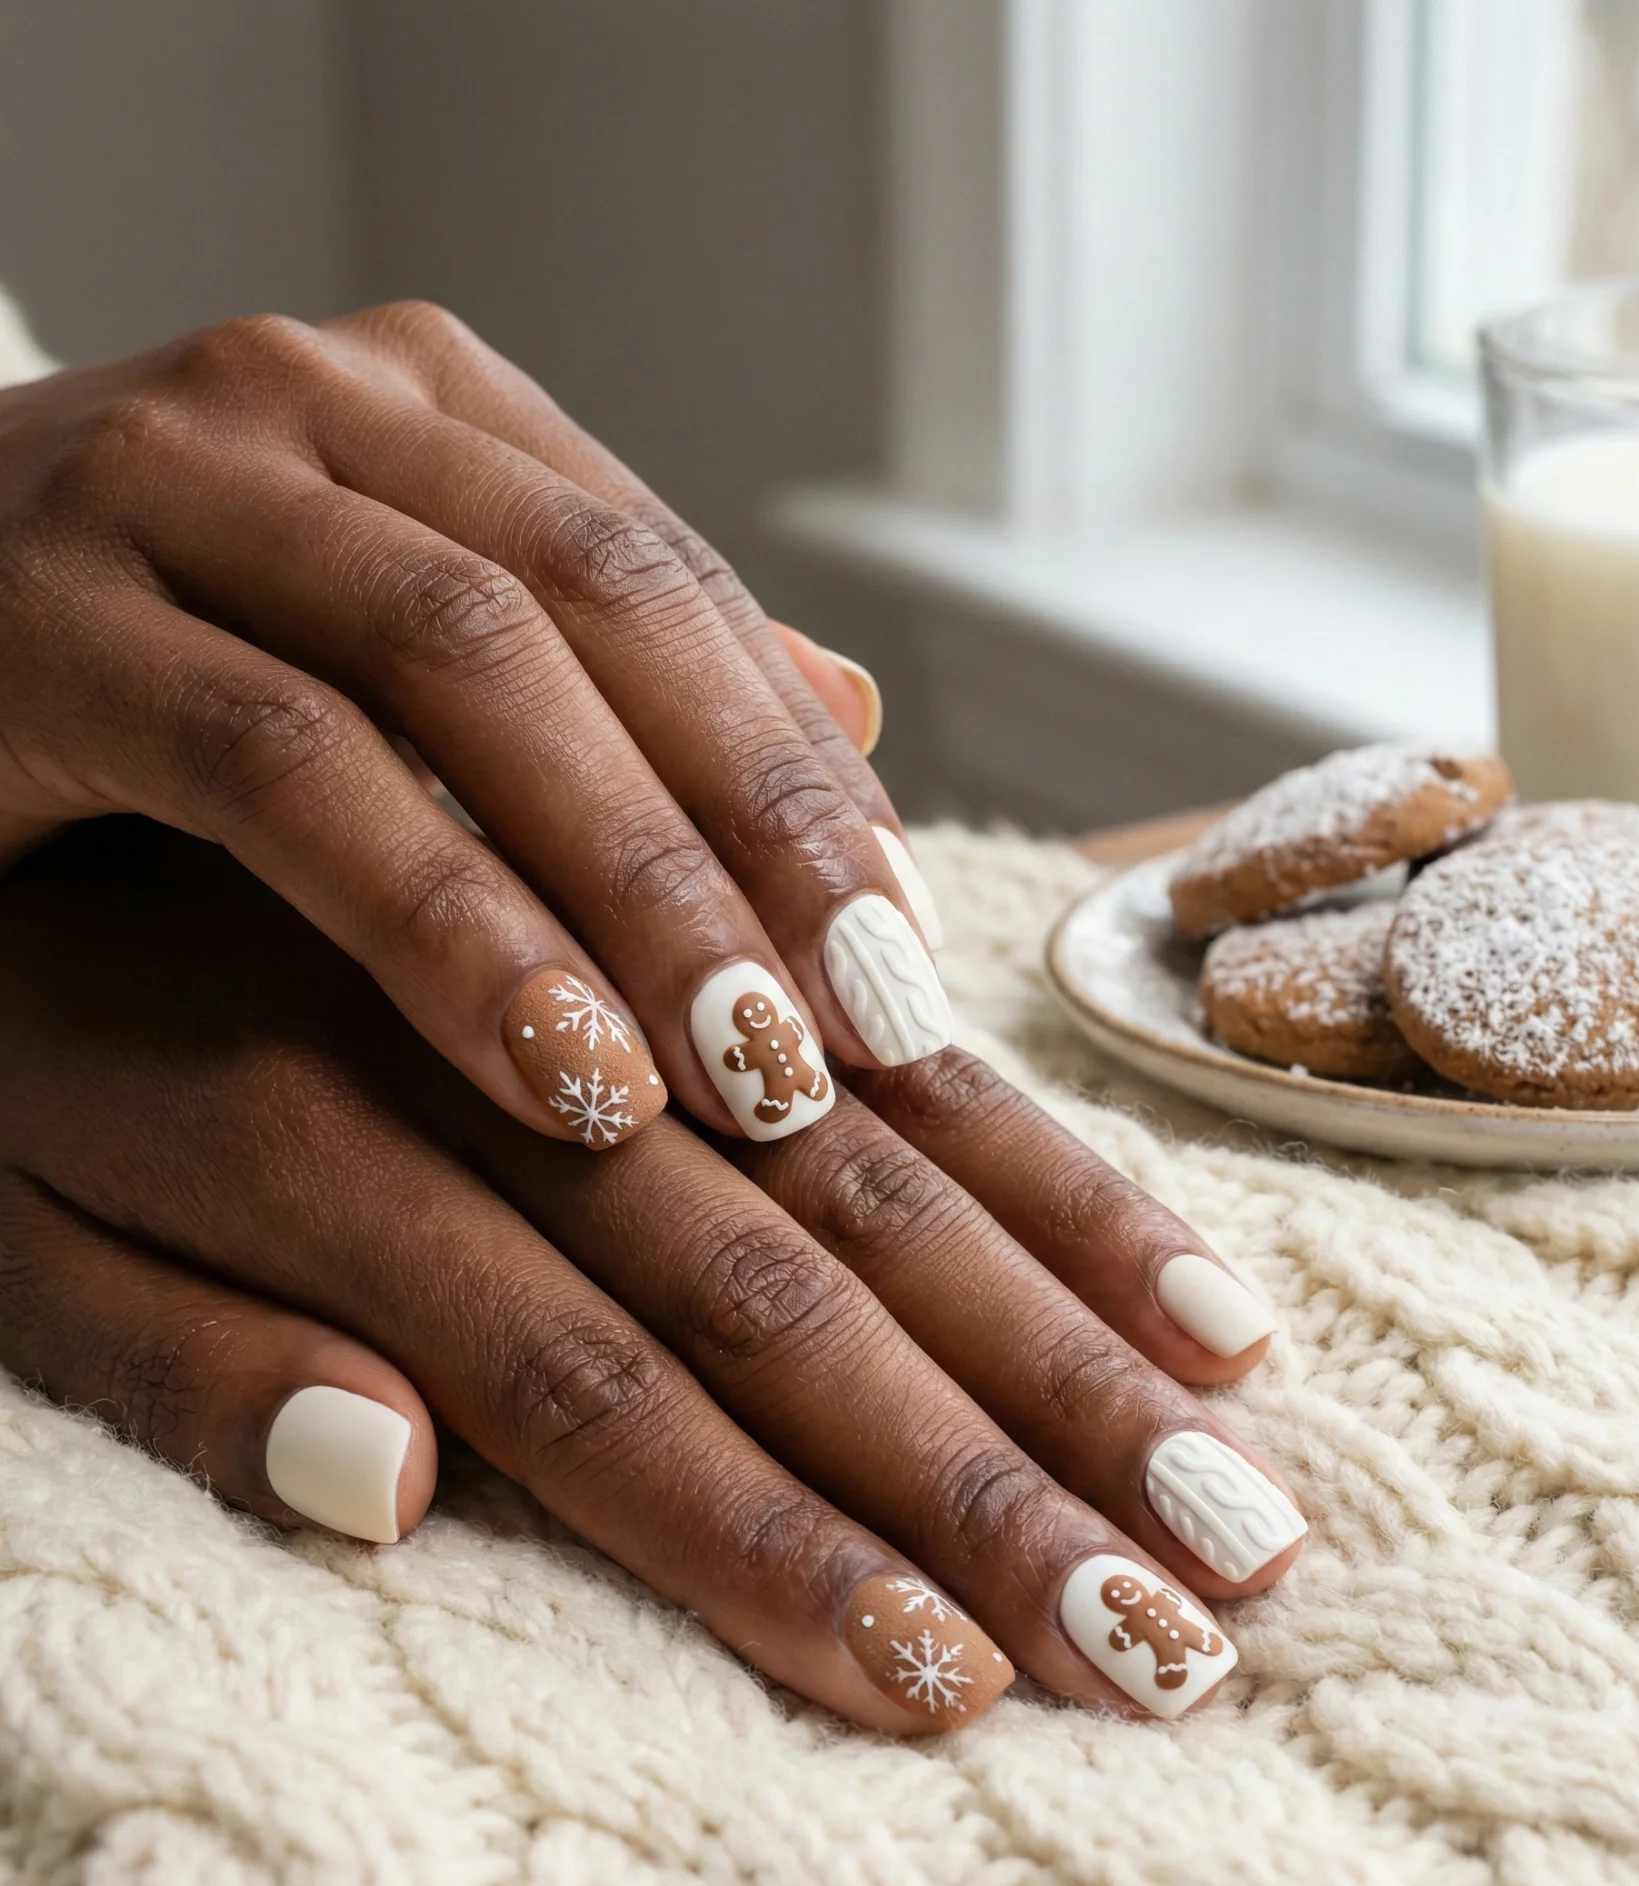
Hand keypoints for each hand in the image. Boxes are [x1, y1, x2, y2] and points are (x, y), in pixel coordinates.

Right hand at [0, 302, 940, 1149]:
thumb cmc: (130, 683)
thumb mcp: (380, 660)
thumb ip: (604, 676)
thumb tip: (851, 703)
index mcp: (421, 411)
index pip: (674, 584)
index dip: (803, 776)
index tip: (902, 947)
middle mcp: (313, 406)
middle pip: (608, 607)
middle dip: (757, 831)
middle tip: (872, 1025)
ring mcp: (170, 483)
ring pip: (471, 666)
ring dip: (635, 886)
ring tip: (753, 1075)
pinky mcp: (39, 617)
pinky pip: (292, 769)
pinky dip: (445, 923)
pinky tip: (560, 1073)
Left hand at [0, 822, 1301, 1730]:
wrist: (12, 651)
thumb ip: (181, 1351)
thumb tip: (405, 1479)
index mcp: (308, 1141)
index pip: (595, 1382)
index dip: (776, 1535)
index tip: (964, 1669)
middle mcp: (495, 1034)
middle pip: (784, 1261)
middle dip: (1004, 1432)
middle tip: (1218, 1578)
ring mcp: (594, 925)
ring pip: (858, 1100)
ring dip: (1063, 1267)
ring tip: (1239, 1398)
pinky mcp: (636, 845)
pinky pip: (841, 950)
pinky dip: (983, 1069)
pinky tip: (1113, 1180)